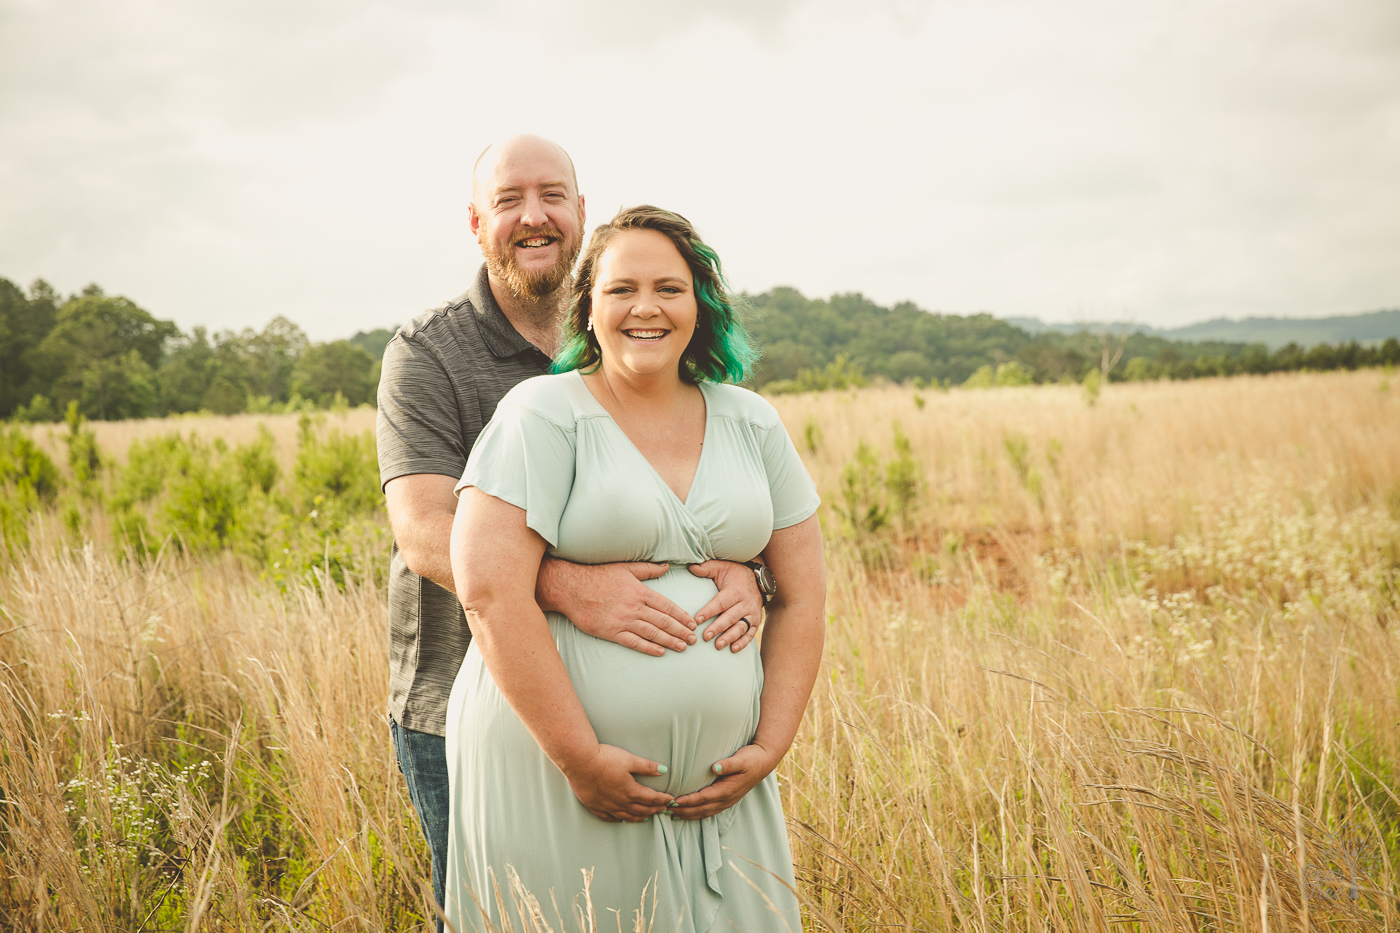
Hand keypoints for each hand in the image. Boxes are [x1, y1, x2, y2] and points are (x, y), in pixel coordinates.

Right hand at [537, 558, 696, 655]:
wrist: (571, 588)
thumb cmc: (597, 575)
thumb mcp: (625, 567)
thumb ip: (648, 569)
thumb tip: (666, 566)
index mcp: (640, 591)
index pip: (667, 606)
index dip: (681, 616)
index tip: (692, 623)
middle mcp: (634, 607)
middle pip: (663, 621)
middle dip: (680, 631)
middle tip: (693, 639)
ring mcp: (623, 620)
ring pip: (652, 633)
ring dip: (670, 641)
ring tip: (683, 647)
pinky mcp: (611, 632)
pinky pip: (634, 642)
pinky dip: (649, 647)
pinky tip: (660, 652)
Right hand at [560, 744, 675, 821]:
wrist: (580, 762)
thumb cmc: (605, 758)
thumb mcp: (629, 759)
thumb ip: (647, 767)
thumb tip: (664, 770)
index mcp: (631, 790)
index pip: (652, 798)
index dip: (663, 799)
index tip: (670, 800)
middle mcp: (620, 802)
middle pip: (641, 810)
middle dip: (654, 809)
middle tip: (663, 809)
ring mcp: (606, 806)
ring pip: (626, 816)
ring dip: (639, 817)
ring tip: (647, 817)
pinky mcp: (594, 806)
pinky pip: (608, 817)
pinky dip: (617, 819)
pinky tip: (620, 818)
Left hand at [667, 744, 777, 820]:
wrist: (764, 761)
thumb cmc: (751, 758)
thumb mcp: (741, 758)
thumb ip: (729, 764)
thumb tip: (715, 767)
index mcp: (727, 789)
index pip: (703, 798)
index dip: (687, 801)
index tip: (673, 801)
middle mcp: (726, 799)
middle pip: (701, 809)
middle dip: (683, 811)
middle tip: (665, 810)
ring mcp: (727, 801)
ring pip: (704, 812)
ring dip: (688, 815)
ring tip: (671, 815)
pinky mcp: (727, 800)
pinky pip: (709, 811)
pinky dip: (697, 814)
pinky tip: (688, 814)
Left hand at [688, 560, 762, 651]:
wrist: (758, 579)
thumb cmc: (734, 574)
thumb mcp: (721, 567)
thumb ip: (706, 568)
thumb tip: (691, 566)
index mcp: (735, 590)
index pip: (721, 602)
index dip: (709, 611)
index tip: (697, 619)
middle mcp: (745, 603)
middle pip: (731, 617)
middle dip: (718, 627)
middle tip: (705, 636)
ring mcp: (752, 613)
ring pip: (741, 627)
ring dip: (730, 637)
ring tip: (718, 645)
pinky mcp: (756, 621)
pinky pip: (750, 633)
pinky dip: (743, 642)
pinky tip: (733, 649)